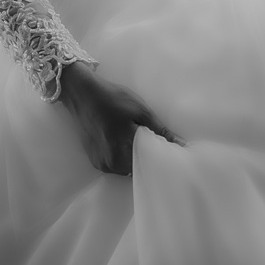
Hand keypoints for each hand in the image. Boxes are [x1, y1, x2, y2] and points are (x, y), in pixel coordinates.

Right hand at [57, 61, 185, 176]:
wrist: (82, 94)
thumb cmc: (112, 98)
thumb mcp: (140, 110)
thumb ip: (160, 131)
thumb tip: (181, 146)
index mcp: (123, 151)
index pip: (150, 165)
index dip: (160, 159)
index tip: (169, 153)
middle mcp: (111, 163)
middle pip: (138, 169)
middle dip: (147, 157)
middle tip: (152, 141)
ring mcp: (102, 164)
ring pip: (127, 169)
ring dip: (134, 157)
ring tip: (135, 138)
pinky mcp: (95, 162)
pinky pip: (116, 166)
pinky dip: (122, 157)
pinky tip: (123, 141)